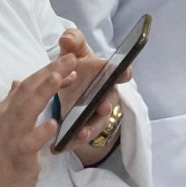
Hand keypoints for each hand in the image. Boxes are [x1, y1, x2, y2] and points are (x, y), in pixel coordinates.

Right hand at [0, 52, 79, 186]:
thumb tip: (18, 81)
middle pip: (29, 91)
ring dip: (44, 93)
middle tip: (71, 57)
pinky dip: (40, 133)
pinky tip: (53, 124)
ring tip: (59, 77)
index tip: (67, 62)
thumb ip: (12, 104)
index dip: (47, 71)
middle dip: (50, 72)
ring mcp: (11, 137)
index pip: (28, 85)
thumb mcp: (1, 127)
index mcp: (5, 112)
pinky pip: (29, 143)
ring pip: (27, 110)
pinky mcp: (17, 157)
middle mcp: (7, 120)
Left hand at [54, 28, 132, 165]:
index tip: (126, 73)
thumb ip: (72, 42)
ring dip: (90, 129)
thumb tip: (67, 39)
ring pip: (96, 125)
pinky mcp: (81, 129)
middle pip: (110, 101)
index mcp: (105, 74)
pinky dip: (70, 143)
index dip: (124, 72)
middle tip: (103, 106)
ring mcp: (93, 115)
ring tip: (81, 133)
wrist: (68, 87)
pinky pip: (78, 139)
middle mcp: (104, 95)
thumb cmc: (76, 67)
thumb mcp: (74, 52)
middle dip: (107, 104)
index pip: (120, 72)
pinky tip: (58, 147)